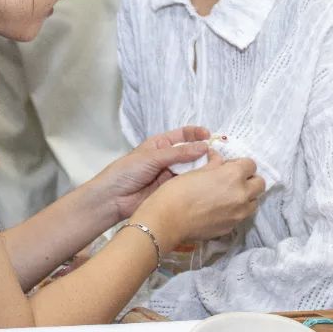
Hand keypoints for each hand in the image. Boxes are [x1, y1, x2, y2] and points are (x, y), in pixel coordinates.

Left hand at [89, 126, 211, 223]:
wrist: (113, 198)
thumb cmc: (127, 171)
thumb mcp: (152, 157)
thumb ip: (178, 153)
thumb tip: (204, 146)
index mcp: (161, 144)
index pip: (183, 135)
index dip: (196, 134)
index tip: (209, 136)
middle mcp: (168, 158)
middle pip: (191, 152)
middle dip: (204, 152)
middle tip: (219, 155)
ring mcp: (171, 175)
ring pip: (191, 169)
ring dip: (202, 168)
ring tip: (216, 168)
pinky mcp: (173, 191)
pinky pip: (187, 184)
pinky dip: (197, 182)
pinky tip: (207, 182)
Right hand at [135, 153, 263, 245]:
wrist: (168, 219)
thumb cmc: (179, 190)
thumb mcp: (196, 171)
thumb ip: (214, 164)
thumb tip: (218, 159)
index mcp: (234, 175)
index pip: (251, 164)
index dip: (240, 164)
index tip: (230, 166)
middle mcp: (242, 194)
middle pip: (260, 184)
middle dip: (249, 180)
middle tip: (233, 180)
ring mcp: (238, 214)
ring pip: (254, 202)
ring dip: (246, 197)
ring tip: (228, 196)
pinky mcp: (231, 227)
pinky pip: (240, 216)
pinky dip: (235, 211)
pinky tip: (218, 210)